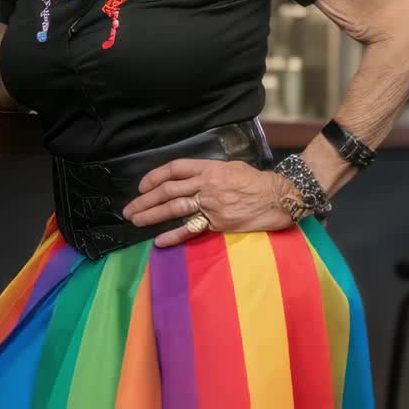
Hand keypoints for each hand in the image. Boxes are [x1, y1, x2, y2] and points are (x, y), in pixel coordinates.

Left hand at [121, 159, 293, 247]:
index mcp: (209, 168)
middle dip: (145, 200)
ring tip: (136, 220)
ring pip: (175, 208)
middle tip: (129, 209)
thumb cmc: (257, 182)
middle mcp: (206, 184)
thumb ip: (210, 172)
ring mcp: (211, 204)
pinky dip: (174, 235)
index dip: (155, 176)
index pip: (175, 169)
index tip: (142, 186)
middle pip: (169, 190)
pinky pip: (191, 228)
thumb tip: (192, 179)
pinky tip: (159, 241)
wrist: (279, 197)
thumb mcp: (232, 168)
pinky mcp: (218, 222)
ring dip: (152, 215)